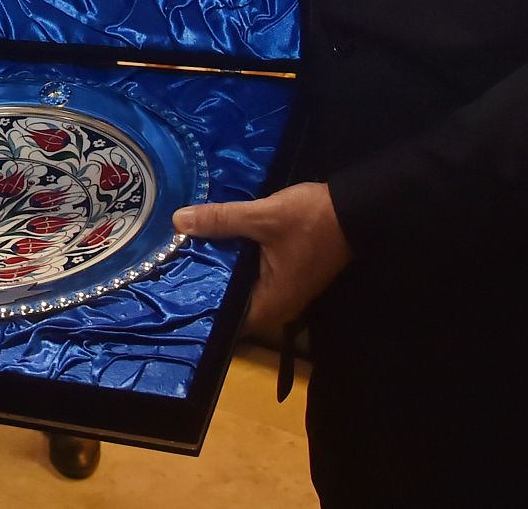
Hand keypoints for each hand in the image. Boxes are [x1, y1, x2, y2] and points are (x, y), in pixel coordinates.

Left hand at [174, 182, 350, 338]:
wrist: (358, 207)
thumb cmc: (313, 220)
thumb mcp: (263, 217)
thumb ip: (221, 220)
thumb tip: (178, 222)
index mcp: (271, 304)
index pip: (224, 319)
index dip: (198, 305)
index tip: (170, 288)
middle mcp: (277, 306)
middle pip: (231, 301)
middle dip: (204, 282)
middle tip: (171, 265)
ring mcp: (285, 291)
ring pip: (242, 285)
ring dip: (221, 269)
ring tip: (186, 252)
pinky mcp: (289, 274)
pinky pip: (254, 274)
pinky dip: (237, 261)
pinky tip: (217, 243)